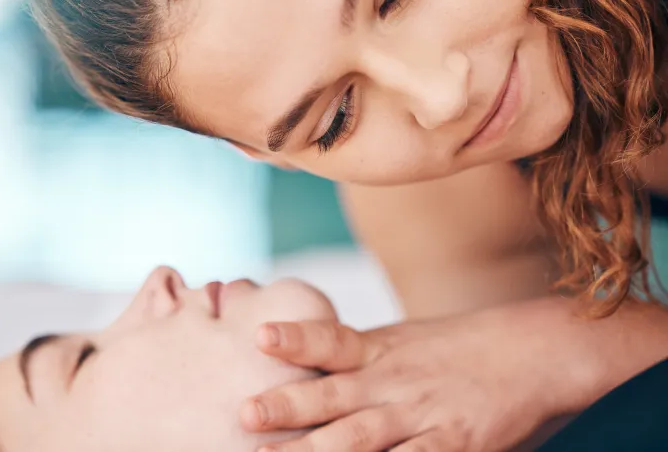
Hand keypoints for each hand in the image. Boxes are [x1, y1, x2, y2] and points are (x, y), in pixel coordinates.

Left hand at [240, 299, 594, 451]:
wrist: (531, 351)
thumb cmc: (457, 346)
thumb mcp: (400, 340)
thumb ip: (355, 355)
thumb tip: (306, 359)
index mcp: (379, 351)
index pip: (332, 340)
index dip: (297, 338)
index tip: (261, 335)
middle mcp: (393, 382)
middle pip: (334, 394)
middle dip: (289, 406)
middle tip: (245, 413)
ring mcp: (421, 415)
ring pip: (362, 438)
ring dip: (319, 451)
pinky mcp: (452, 444)